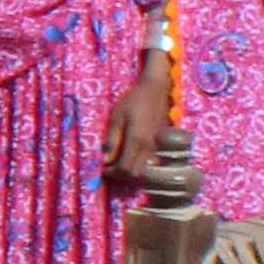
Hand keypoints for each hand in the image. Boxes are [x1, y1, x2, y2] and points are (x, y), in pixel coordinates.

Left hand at [108, 49, 177, 189]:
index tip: (103, 169)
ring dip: (130, 171)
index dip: (113, 173)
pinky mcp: (160, 143)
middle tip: (109, 168)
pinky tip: (129, 156)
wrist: (155, 89)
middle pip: (136, 174)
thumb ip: (111, 139)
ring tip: (118, 163)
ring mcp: (157, 146)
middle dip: (121, 175)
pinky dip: (139, 164)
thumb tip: (105, 159)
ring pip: (145, 170)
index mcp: (137, 140)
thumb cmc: (133, 100)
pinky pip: (150, 162)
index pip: (125, 168)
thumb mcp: (116, 117)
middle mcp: (149, 147)